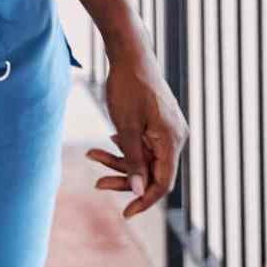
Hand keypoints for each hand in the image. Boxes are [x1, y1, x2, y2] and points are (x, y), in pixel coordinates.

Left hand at [86, 48, 187, 218]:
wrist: (130, 53)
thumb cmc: (128, 88)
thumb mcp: (127, 128)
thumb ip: (134, 162)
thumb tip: (140, 193)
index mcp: (172, 140)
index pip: (163, 183)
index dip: (144, 200)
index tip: (126, 213)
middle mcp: (176, 137)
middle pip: (153, 172)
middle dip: (125, 178)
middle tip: (97, 183)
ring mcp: (169, 129)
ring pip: (146, 158)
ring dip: (119, 161)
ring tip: (91, 154)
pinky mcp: (160, 122)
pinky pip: (145, 144)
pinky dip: (126, 147)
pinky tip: (109, 141)